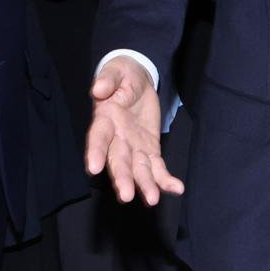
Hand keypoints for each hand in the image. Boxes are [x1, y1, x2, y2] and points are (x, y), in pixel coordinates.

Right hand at [87, 56, 183, 204]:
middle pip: (118, 161)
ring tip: (152, 199)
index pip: (98, 138)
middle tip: (125, 196)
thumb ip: (107, 79)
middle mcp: (117, 138)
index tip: (93, 168)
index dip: (95, 152)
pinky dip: (165, 179)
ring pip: (138, 170)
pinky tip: (176, 188)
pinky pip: (157, 167)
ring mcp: (134, 147)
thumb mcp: (115, 71)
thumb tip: (99, 89)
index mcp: (104, 119)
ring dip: (144, 185)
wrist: (137, 79)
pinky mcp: (150, 149)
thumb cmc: (122, 75)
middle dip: (122, 178)